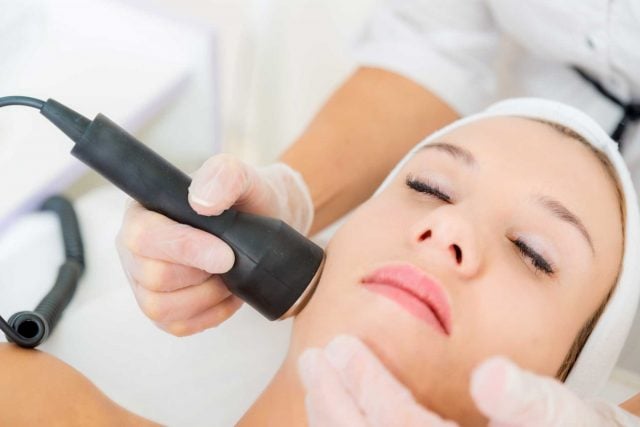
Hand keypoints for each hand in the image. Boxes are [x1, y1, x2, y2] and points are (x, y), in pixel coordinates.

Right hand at [116, 154, 312, 335]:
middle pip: (153, 277)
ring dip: (207, 296)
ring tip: (229, 276)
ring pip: (162, 307)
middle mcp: (135, 249)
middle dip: (202, 274)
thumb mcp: (243, 178)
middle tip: (231, 260)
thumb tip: (200, 202)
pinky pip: (178, 325)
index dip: (185, 249)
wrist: (263, 223)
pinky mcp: (164, 309)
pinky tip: (227, 293)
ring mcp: (145, 283)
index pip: (143, 236)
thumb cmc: (246, 199)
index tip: (226, 255)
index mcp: (143, 211)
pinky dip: (211, 314)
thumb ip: (223, 176)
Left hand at [297, 335, 639, 426]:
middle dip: (335, 401)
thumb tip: (491, 378)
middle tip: (314, 359)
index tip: (341, 347)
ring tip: (316, 380)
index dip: (367, 385)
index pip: (401, 425)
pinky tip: (333, 411)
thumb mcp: (564, 416)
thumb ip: (532, 401)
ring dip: (332, 418)